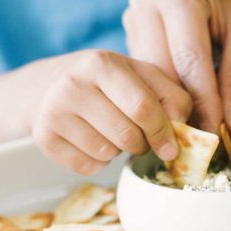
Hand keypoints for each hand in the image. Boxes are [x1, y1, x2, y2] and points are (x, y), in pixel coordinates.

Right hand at [20, 49, 191, 174]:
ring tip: (111, 132)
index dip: (163, 132)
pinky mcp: (44, 139)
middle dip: (142, 144)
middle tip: (139, 137)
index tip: (171, 148)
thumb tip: (185, 130)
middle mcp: (72, 85)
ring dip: (119, 151)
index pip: (143, 107)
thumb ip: (171, 96)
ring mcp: (53, 112)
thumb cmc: (109, 83)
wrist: (50, 86)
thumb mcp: (141, 76)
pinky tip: (92, 141)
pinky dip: (99, 162)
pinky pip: (88, 167)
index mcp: (101, 63)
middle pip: (126, 136)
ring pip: (107, 154)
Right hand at [123, 0, 230, 134]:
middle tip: (206, 139)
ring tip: (197, 127)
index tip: (215, 134)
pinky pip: (147, 72)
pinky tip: (184, 107)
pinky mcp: (134, 30)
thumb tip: (230, 127)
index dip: (203, 101)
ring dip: (171, 103)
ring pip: (149, 75)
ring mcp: (136, 13)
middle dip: (185, 106)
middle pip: (162, 68)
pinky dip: (165, 92)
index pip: (188, 59)